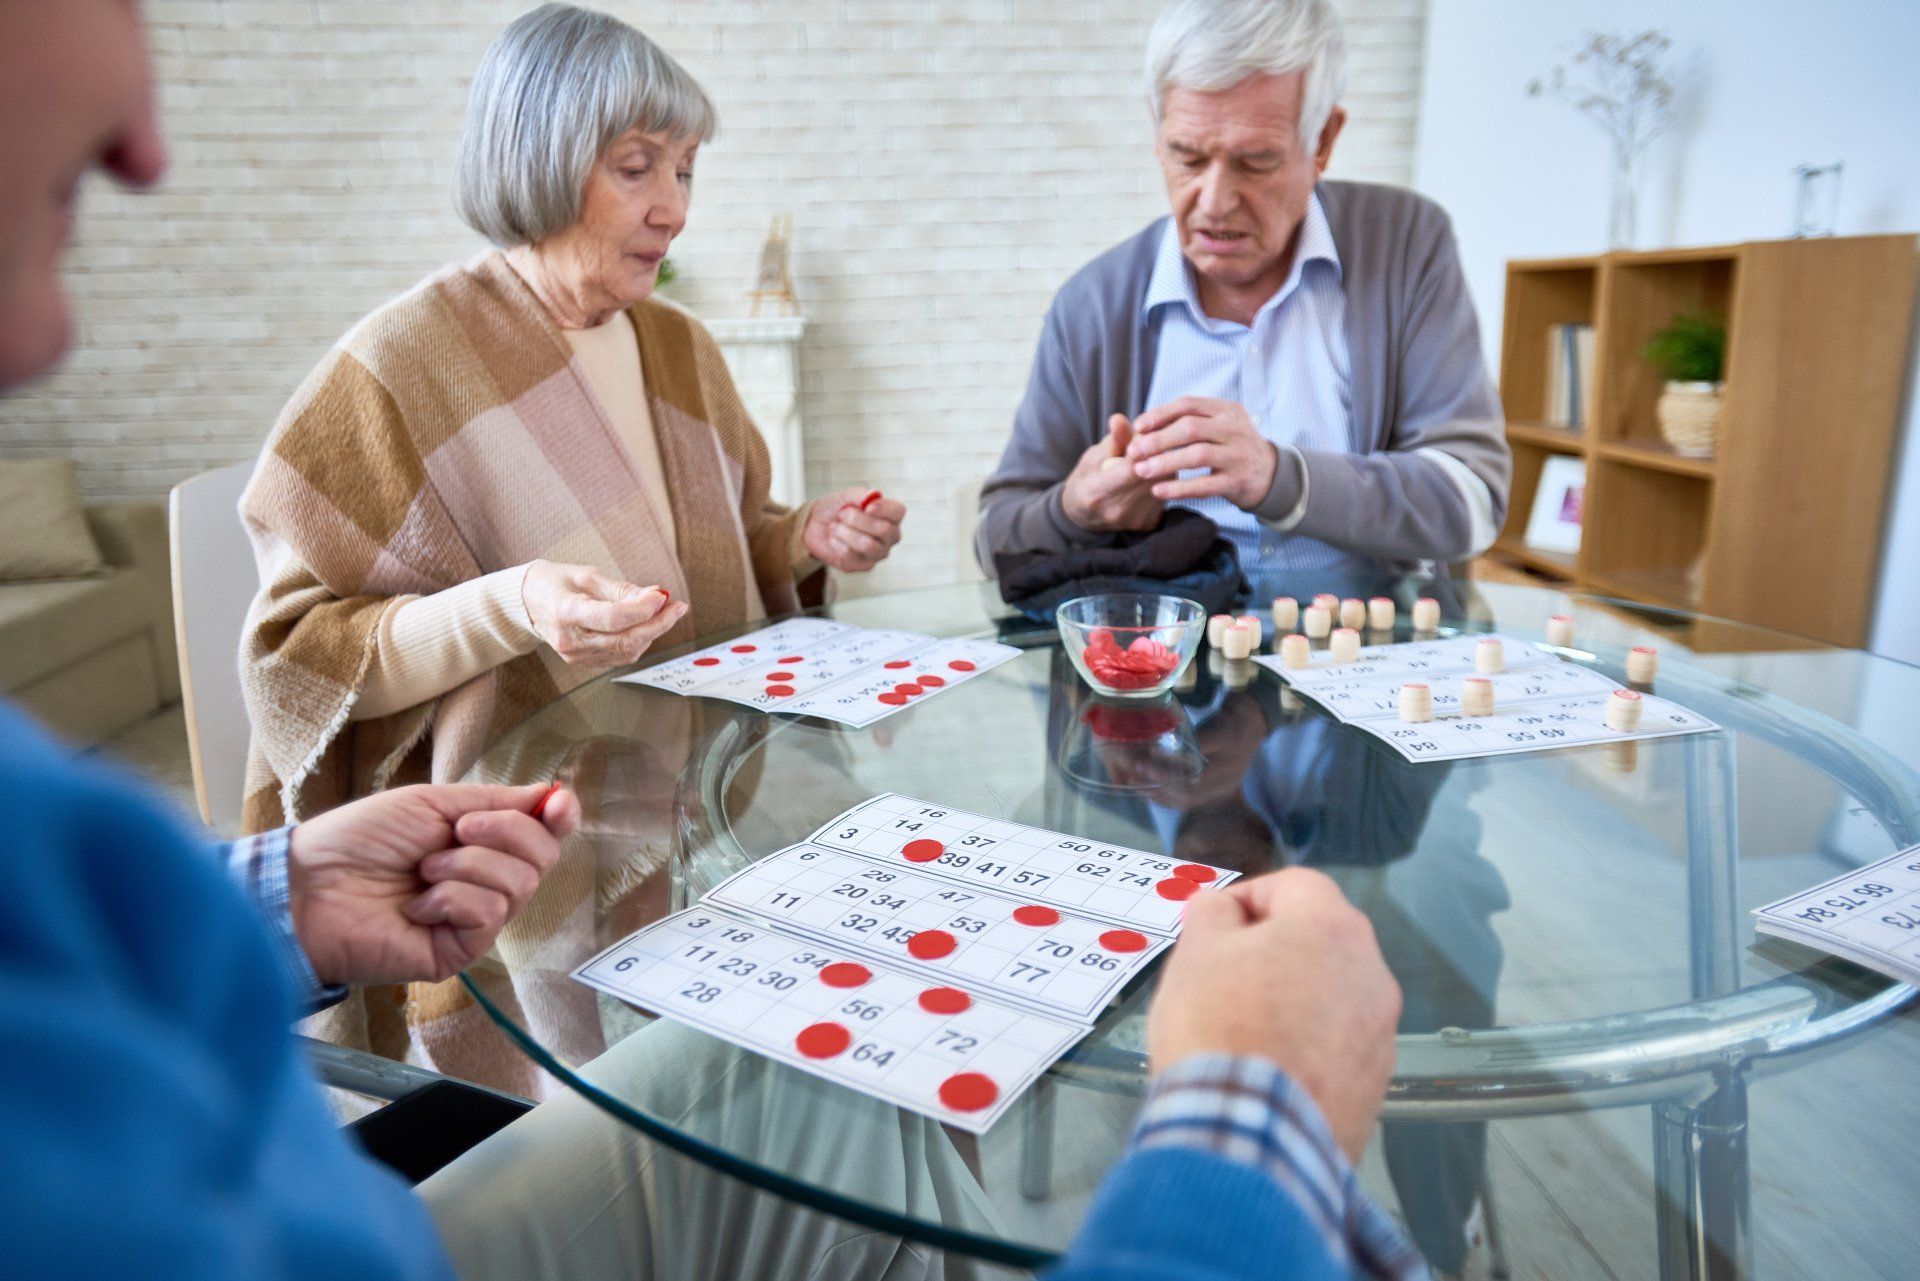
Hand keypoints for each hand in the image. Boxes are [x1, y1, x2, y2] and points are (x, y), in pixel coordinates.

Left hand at [288, 782, 579, 985]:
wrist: (311, 884)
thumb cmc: (360, 840)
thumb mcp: (432, 803)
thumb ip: (496, 802)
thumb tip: (554, 795)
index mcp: (482, 843)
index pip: (544, 835)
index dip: (560, 818)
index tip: (556, 805)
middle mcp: (486, 882)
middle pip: (542, 858)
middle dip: (503, 833)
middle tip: (454, 833)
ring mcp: (474, 920)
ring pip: (518, 884)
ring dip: (466, 866)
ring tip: (423, 871)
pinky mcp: (459, 952)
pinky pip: (489, 915)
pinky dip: (452, 899)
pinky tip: (416, 905)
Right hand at [522, 560, 687, 667]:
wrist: (527, 602)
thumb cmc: (555, 582)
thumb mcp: (586, 575)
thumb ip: (621, 589)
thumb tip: (656, 596)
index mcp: (565, 612)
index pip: (611, 618)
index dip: (641, 609)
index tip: (662, 596)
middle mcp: (570, 641)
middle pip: (624, 640)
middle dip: (657, 624)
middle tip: (677, 606)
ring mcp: (576, 656)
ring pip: (627, 651)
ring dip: (652, 632)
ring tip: (665, 611)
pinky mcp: (584, 663)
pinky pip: (620, 656)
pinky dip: (639, 641)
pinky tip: (645, 624)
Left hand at [803, 487, 904, 572]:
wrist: (816, 525)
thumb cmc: (837, 509)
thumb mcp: (846, 496)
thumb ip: (860, 494)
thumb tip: (873, 496)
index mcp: (890, 515)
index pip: (898, 511)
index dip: (884, 509)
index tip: (867, 507)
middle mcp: (890, 536)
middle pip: (884, 529)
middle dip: (856, 519)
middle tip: (841, 514)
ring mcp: (879, 553)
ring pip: (868, 545)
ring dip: (845, 532)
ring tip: (835, 527)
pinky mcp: (864, 566)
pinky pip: (851, 556)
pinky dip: (837, 544)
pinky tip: (834, 539)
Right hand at [1060, 413, 1163, 533]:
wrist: (1085, 517)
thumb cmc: (1087, 480)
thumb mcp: (1092, 457)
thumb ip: (1112, 440)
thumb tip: (1120, 419)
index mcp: (1096, 492)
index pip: (1130, 469)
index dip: (1145, 448)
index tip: (1151, 431)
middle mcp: (1117, 510)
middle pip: (1152, 475)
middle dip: (1159, 452)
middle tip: (1161, 436)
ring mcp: (1135, 520)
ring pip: (1165, 484)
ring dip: (1166, 465)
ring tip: (1156, 454)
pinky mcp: (1149, 524)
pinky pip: (1166, 495)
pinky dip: (1165, 480)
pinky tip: (1157, 473)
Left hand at [1128, 396, 1277, 510]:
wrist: (1269, 473)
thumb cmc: (1231, 446)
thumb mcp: (1218, 425)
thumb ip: (1190, 420)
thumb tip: (1145, 423)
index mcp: (1225, 409)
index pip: (1188, 404)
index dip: (1160, 414)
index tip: (1137, 427)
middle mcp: (1234, 428)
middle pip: (1190, 428)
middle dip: (1158, 440)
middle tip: (1133, 452)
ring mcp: (1238, 455)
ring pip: (1197, 455)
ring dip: (1165, 463)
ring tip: (1140, 471)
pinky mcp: (1238, 481)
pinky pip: (1205, 485)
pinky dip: (1180, 488)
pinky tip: (1158, 491)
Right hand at [1147, 868, 1400, 1161]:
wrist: (1250, 1137)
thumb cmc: (1220, 1029)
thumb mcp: (1196, 954)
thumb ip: (1212, 914)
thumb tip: (1222, 907)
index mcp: (1333, 927)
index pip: (1294, 884)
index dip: (1246, 896)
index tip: (1210, 923)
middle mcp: (1372, 973)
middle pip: (1319, 939)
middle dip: (1271, 948)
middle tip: (1221, 973)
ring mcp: (1381, 1032)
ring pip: (1331, 993)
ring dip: (1292, 997)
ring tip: (1241, 1027)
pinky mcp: (1376, 1084)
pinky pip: (1336, 1045)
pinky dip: (1306, 1045)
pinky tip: (1266, 1066)